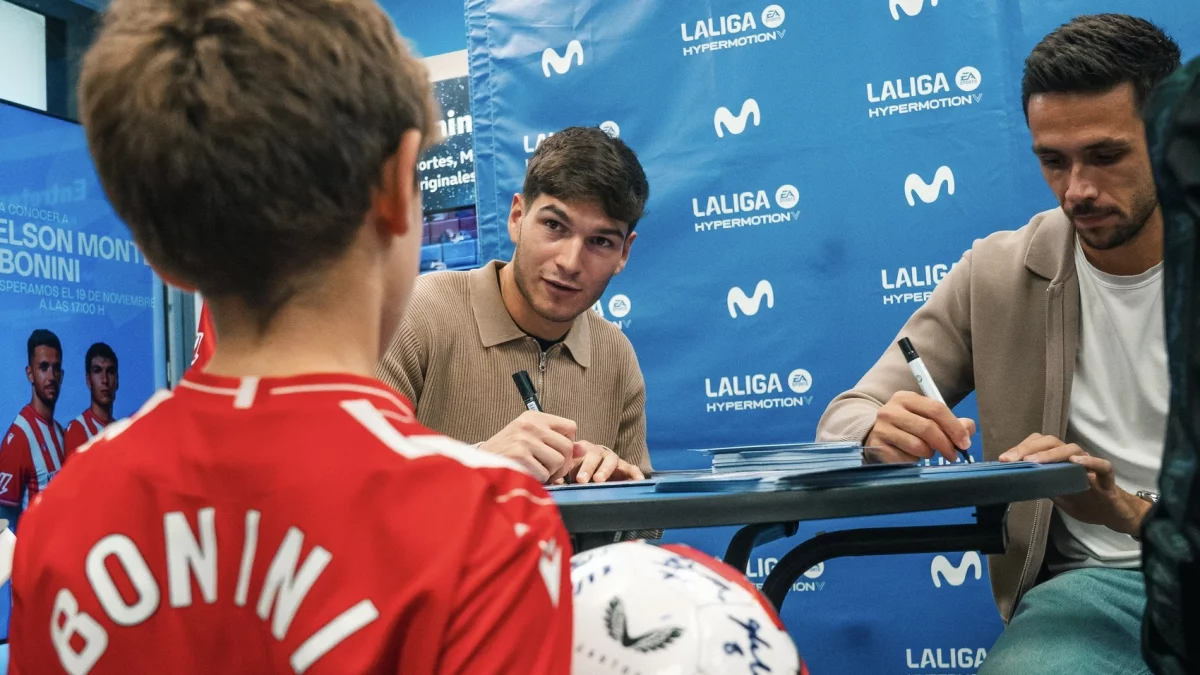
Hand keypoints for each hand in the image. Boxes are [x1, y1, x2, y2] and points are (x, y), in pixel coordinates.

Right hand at [479, 411, 576, 483]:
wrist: (478, 462)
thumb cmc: (506, 452)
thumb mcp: (530, 439)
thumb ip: (556, 442)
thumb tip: (582, 449)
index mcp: (534, 417)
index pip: (570, 426)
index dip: (569, 444)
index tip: (558, 452)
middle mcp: (530, 424)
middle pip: (567, 446)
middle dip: (563, 464)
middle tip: (551, 471)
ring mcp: (524, 439)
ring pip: (558, 461)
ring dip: (551, 473)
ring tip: (537, 472)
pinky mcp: (519, 455)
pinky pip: (544, 473)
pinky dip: (538, 480)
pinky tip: (527, 475)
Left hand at [561, 441, 644, 483]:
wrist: (594, 465)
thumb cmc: (578, 469)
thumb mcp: (569, 470)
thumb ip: (561, 476)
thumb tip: (554, 482)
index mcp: (582, 451)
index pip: (581, 453)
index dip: (580, 465)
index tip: (578, 479)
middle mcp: (598, 452)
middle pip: (595, 456)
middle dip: (589, 468)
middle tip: (583, 480)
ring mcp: (612, 459)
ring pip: (611, 461)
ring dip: (605, 470)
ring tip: (600, 480)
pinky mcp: (624, 467)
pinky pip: (631, 467)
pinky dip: (635, 472)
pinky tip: (638, 480)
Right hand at [865, 391, 976, 462]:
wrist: (875, 435)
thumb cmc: (908, 427)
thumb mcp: (927, 418)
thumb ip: (952, 422)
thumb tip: (967, 430)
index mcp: (906, 398)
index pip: (936, 409)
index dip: (954, 427)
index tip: (965, 442)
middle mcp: (890, 410)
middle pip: (928, 428)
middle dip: (946, 444)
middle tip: (953, 455)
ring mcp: (881, 429)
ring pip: (917, 446)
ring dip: (928, 453)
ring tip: (927, 452)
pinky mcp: (877, 446)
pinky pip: (905, 459)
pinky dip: (913, 461)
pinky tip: (910, 456)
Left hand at [999, 433, 1148, 535]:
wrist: (1110, 514)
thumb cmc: (1082, 500)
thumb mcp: (1055, 493)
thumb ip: (1039, 483)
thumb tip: (1014, 479)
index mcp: (1059, 460)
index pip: (1038, 444)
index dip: (1021, 448)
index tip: (1003, 459)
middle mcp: (1074, 457)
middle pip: (1052, 442)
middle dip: (1029, 449)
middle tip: (1012, 459)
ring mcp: (1090, 466)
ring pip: (1073, 449)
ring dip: (1052, 454)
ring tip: (1034, 462)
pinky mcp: (1107, 478)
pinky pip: (1102, 465)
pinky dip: (1090, 461)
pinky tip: (1076, 461)